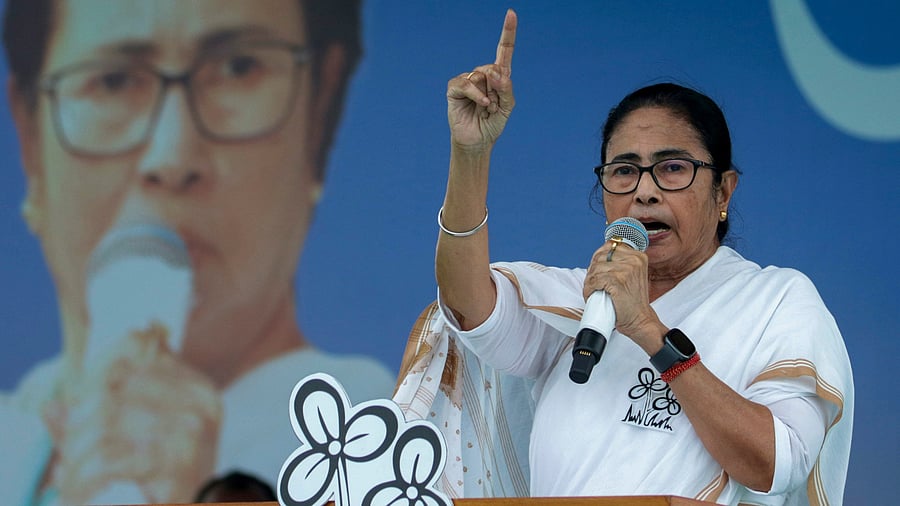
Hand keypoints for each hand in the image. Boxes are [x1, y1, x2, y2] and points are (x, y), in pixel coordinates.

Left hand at [48, 323, 220, 503]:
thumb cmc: (168, 478)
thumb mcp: (145, 439)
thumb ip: (101, 419)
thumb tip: (52, 406)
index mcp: (195, 387)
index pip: (133, 349)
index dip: (94, 371)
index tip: (77, 401)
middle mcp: (198, 403)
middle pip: (111, 387)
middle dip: (78, 419)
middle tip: (69, 449)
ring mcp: (191, 431)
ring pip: (104, 422)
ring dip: (75, 452)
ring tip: (71, 473)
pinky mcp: (176, 464)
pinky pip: (109, 459)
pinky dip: (84, 476)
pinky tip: (81, 487)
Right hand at [447, 9, 516, 151]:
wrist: (477, 142)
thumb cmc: (492, 124)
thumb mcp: (507, 107)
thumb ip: (506, 88)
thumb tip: (496, 72)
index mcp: (498, 77)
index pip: (504, 51)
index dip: (508, 32)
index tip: (511, 13)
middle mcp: (483, 75)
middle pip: (494, 67)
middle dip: (498, 86)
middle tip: (495, 104)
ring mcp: (468, 80)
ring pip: (481, 74)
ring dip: (488, 94)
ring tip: (486, 109)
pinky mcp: (455, 88)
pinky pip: (467, 83)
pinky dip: (476, 94)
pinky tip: (482, 105)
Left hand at [583, 241, 665, 353]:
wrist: (640, 320)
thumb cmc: (633, 301)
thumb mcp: (632, 276)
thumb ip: (620, 263)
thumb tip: (599, 258)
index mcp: (638, 256)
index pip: (609, 246)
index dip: (598, 258)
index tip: (595, 268)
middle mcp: (633, 260)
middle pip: (600, 257)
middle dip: (592, 271)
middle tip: (592, 283)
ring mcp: (626, 270)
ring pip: (595, 270)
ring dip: (589, 282)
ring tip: (592, 290)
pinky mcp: (617, 281)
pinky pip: (595, 281)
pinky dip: (589, 289)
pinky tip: (591, 295)